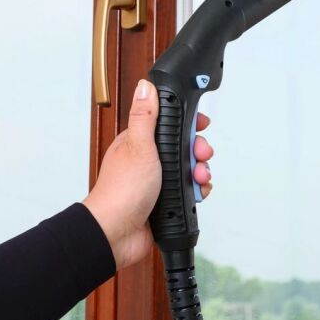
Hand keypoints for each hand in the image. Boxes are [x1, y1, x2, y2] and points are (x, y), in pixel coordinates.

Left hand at [83, 79, 214, 269]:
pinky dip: (197, 191)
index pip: (169, 123)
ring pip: (189, 169)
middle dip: (198, 150)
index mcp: (140, 142)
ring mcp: (158, 181)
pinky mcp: (166, 201)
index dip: (187, 123)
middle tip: (201, 155)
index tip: (201, 124)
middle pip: (184, 147)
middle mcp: (149, 160)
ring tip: (200, 178)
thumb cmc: (121, 191)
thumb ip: (145, 116)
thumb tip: (145, 87)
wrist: (118, 233)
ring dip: (200, 172)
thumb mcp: (138, 146)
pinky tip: (197, 193)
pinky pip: (189, 191)